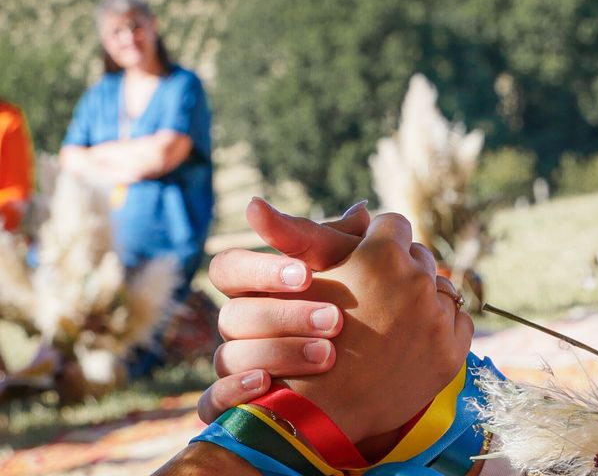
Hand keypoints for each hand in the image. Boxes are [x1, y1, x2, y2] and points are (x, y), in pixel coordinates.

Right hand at [197, 198, 369, 422]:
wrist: (365, 376)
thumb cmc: (354, 312)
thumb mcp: (355, 278)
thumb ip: (350, 249)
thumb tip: (363, 211)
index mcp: (255, 290)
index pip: (229, 268)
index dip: (261, 270)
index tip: (306, 275)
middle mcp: (240, 326)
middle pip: (231, 315)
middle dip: (282, 316)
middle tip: (335, 320)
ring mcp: (236, 365)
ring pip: (226, 357)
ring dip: (276, 353)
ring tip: (328, 355)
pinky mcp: (237, 405)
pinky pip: (213, 402)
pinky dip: (234, 393)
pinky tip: (267, 385)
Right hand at [280, 213, 473, 442]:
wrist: (318, 408)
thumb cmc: (301, 335)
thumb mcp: (308, 278)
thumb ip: (323, 236)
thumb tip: (337, 205)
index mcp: (381, 254)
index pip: (394, 223)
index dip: (380, 237)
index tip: (371, 252)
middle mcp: (416, 281)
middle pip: (419, 255)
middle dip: (401, 266)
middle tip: (380, 290)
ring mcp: (437, 319)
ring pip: (442, 287)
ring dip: (423, 295)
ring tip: (397, 315)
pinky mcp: (451, 353)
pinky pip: (460, 320)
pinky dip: (442, 323)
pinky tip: (414, 335)